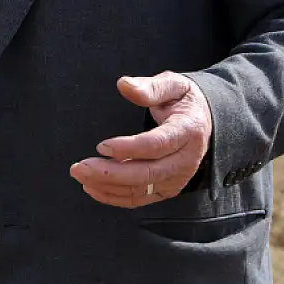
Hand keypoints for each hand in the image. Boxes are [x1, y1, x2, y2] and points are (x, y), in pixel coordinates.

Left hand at [69, 71, 211, 207]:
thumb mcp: (173, 84)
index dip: (128, 148)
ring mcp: (177, 178)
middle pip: (146, 173)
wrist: (204, 121)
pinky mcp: (167, 188)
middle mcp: (186, 160)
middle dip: (110, 173)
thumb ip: (150, 86)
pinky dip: (114, 197)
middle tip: (78, 167)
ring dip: (107, 186)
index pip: (156, 145)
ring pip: (140, 190)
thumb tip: (124, 85)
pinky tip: (92, 188)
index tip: (101, 145)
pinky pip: (139, 198)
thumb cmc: (183, 100)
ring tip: (80, 175)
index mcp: (188, 131)